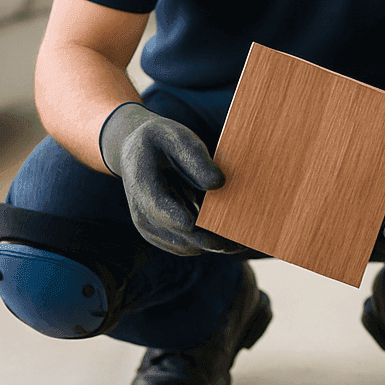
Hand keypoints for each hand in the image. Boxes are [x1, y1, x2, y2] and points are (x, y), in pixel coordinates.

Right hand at [99, 102, 248, 256]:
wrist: (135, 151)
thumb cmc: (159, 140)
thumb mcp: (176, 137)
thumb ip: (195, 157)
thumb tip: (218, 183)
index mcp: (144, 188)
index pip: (169, 214)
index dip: (198, 224)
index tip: (229, 226)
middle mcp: (144, 216)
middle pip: (186, 237)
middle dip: (218, 239)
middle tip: (250, 237)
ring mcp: (152, 230)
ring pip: (190, 247)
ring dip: (216, 243)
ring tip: (246, 233)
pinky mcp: (163, 236)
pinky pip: (190, 246)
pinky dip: (209, 240)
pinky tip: (231, 231)